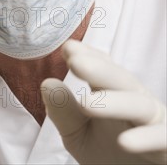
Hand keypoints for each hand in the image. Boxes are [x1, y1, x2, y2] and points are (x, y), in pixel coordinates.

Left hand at [42, 40, 166, 163]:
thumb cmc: (108, 155)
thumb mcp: (78, 134)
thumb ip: (63, 111)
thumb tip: (47, 83)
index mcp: (114, 94)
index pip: (103, 70)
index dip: (88, 57)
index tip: (68, 48)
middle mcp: (138, 103)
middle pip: (122, 81)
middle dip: (100, 69)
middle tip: (76, 61)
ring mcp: (156, 123)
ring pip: (141, 106)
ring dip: (115, 103)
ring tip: (86, 104)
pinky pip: (163, 138)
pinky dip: (146, 139)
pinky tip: (125, 141)